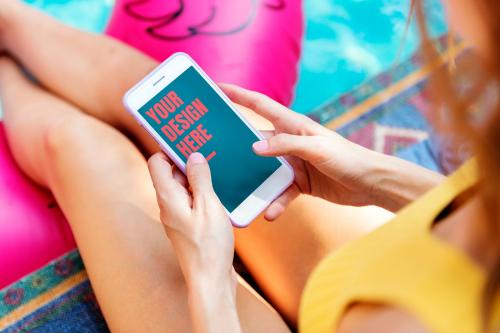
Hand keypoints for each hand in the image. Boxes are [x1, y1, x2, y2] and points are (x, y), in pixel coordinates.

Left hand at [148, 152, 236, 292]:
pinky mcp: (188, 225)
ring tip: (218, 167)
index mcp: (168, 198)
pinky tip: (220, 190)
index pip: (158, 162)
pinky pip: (192, 201)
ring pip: (184, 187)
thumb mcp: (208, 207)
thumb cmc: (208, 246)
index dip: (170, 148)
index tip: (188, 137)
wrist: (210, 280)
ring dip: (198, 177)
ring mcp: (178, 216)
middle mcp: (168, 206)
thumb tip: (194, 157)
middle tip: (209, 148)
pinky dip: (203, 192)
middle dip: (188, 160)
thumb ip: (200, 179)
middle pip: (171, 173)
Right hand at [221, 84, 387, 218]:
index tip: (216, 88)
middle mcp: (289, 142)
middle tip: (212, 149)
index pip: (259, 105)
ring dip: (253, 182)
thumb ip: (286, 145)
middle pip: (255, 140)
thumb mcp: (316, 148)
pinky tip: (269, 214)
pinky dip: (274, 202)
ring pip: (264, 171)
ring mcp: (293, 164)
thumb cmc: (348, 158)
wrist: (370, 183)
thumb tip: (254, 147)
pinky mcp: (299, 183)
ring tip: (236, 191)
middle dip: (235, 144)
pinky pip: (280, 192)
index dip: (237, 94)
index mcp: (293, 125)